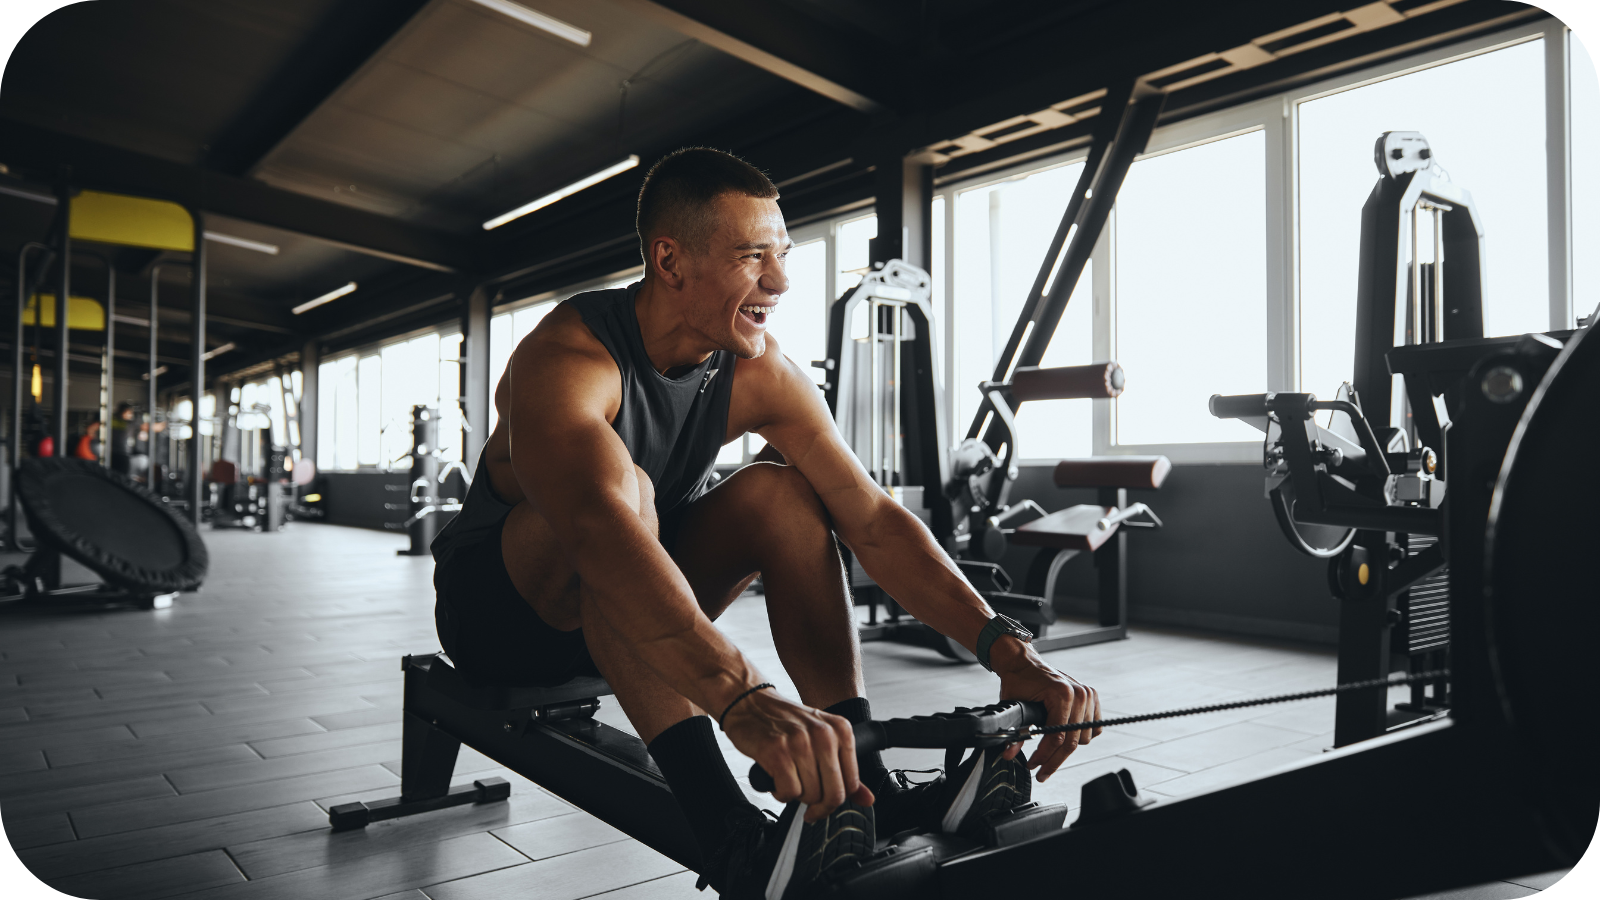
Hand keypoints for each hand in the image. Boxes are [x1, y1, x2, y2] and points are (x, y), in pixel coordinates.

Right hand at [722, 688, 873, 820]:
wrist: (749, 703)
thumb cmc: (784, 722)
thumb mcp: (821, 739)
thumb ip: (845, 770)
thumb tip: (867, 799)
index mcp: (841, 730)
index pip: (851, 783)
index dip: (835, 801)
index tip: (824, 805)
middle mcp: (824, 735)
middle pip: (833, 794)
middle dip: (818, 807)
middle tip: (806, 805)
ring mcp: (800, 742)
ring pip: (810, 796)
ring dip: (796, 796)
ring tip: (787, 779)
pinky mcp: (777, 752)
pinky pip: (788, 792)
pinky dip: (780, 793)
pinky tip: (776, 779)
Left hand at [992, 637, 1100, 780]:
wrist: (1023, 662)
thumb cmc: (1019, 680)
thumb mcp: (1014, 707)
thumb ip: (1015, 733)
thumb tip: (1010, 754)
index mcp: (1062, 694)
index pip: (1058, 737)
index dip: (1045, 756)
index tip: (1034, 766)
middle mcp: (1079, 694)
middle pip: (1072, 742)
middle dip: (1054, 759)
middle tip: (1041, 770)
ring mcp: (1088, 695)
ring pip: (1083, 738)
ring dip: (1066, 749)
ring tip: (1049, 752)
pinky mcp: (1092, 697)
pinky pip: (1093, 728)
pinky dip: (1080, 736)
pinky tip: (1064, 738)